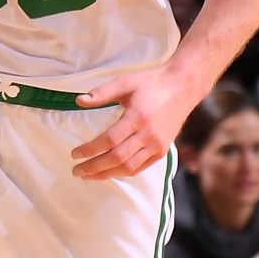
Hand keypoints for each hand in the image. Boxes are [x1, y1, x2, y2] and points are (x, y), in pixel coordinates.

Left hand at [72, 65, 200, 180]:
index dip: (90, 149)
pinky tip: (109, 173)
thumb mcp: (126, 82)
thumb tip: (80, 101)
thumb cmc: (152, 83)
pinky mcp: (162, 150)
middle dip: (94, 167)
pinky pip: (140, 167)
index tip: (75, 154)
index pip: (110, 140)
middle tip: (77, 170)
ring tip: (89, 176)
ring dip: (107, 174)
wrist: (183, 87)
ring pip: (129, 167)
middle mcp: (148, 134)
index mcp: (138, 117)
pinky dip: (123, 172)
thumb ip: (102, 93)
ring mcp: (157, 145)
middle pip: (117, 158)